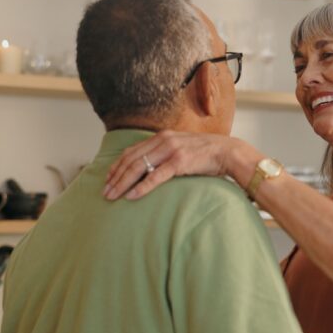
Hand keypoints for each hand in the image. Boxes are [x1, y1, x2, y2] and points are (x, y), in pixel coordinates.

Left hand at [104, 131, 233, 199]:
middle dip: (115, 177)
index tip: (107, 180)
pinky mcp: (179, 162)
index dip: (117, 166)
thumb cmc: (206, 154)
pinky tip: (132, 196)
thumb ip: (165, 153)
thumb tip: (151, 167)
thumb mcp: (181, 148)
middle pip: (131, 160)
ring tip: (113, 196)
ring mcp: (171, 150)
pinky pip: (155, 176)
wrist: (227, 152)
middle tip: (105, 192)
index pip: (132, 151)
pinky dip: (142, 187)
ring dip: (123, 183)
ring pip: (138, 168)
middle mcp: (163, 140)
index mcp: (161, 136)